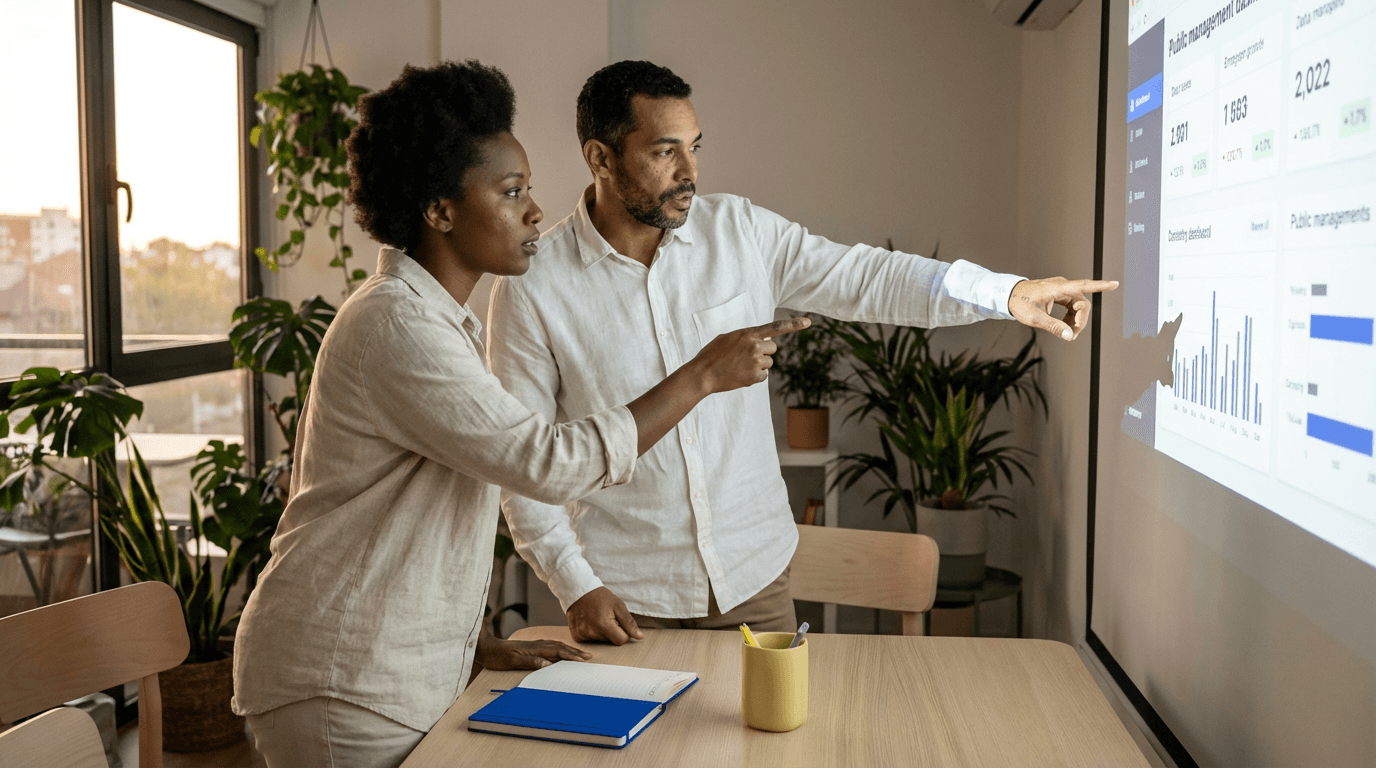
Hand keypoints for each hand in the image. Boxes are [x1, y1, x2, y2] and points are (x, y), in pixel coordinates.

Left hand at [473, 632, 591, 671]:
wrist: (485, 647)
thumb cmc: (497, 656)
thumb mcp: (512, 661)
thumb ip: (530, 662)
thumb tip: (547, 664)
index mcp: (534, 648)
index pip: (557, 651)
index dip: (571, 655)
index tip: (583, 660)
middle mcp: (536, 645)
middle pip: (560, 647)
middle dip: (575, 652)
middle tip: (589, 657)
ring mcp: (534, 645)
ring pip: (556, 646)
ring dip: (569, 650)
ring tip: (580, 655)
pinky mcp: (530, 647)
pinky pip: (550, 647)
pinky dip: (560, 649)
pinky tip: (561, 652)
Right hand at [566, 586, 643, 644]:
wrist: (579, 590)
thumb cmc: (600, 597)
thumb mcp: (618, 606)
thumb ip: (629, 623)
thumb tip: (639, 637)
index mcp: (603, 624)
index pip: (621, 640)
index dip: (624, 632)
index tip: (619, 622)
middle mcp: (591, 632)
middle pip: (611, 641)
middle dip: (612, 631)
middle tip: (607, 617)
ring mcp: (582, 635)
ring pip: (601, 641)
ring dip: (602, 632)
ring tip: (597, 618)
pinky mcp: (576, 636)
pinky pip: (590, 640)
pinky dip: (592, 633)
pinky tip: (590, 622)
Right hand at [691, 316, 810, 392]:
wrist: (703, 374)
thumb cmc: (712, 355)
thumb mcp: (728, 338)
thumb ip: (747, 337)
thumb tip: (764, 341)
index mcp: (748, 333)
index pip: (776, 327)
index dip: (794, 324)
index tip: (808, 322)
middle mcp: (755, 346)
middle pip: (773, 348)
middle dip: (764, 352)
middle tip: (746, 356)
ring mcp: (755, 362)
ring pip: (768, 363)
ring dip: (759, 365)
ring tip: (740, 366)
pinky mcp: (755, 376)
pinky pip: (764, 375)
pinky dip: (755, 376)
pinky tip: (741, 374)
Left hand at [1007, 277, 1119, 339]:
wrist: (1008, 295)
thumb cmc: (1019, 303)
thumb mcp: (1034, 318)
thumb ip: (1053, 327)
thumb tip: (1070, 336)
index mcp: (1057, 288)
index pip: (1083, 285)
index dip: (1100, 286)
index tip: (1114, 284)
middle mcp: (1062, 286)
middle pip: (1082, 303)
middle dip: (1080, 320)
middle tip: (1072, 336)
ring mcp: (1061, 290)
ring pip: (1078, 306)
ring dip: (1075, 320)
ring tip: (1066, 332)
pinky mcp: (1059, 294)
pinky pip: (1072, 306)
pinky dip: (1070, 317)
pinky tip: (1064, 325)